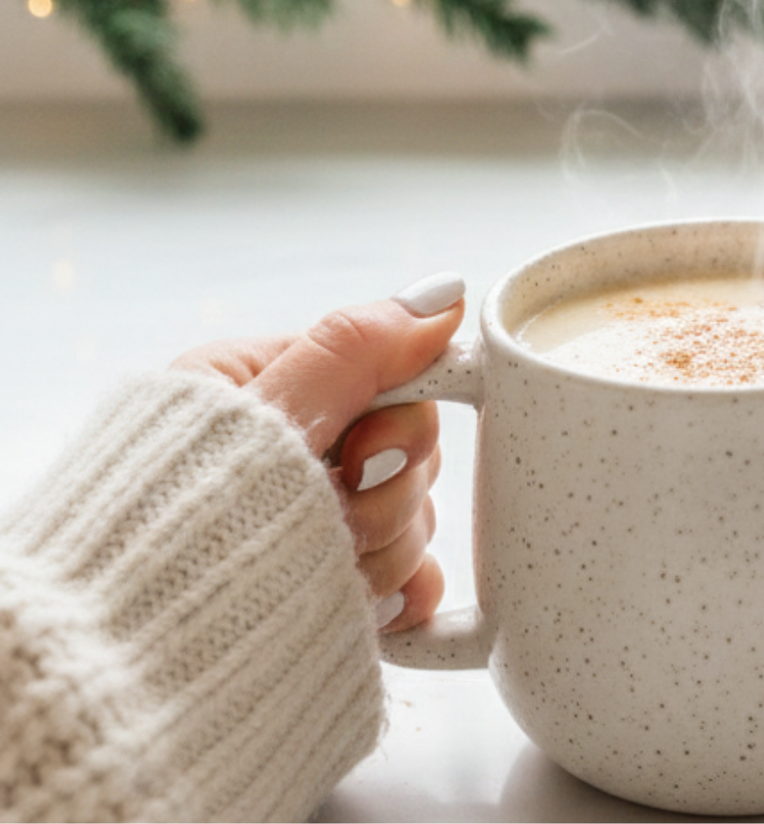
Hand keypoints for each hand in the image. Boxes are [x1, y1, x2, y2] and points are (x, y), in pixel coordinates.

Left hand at [170, 273, 466, 632]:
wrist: (131, 661)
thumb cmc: (170, 532)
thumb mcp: (261, 417)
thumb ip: (354, 350)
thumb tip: (439, 294)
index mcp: (263, 391)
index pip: (386, 378)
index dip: (398, 421)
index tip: (365, 456)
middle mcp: (290, 456)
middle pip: (409, 453)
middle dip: (386, 496)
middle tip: (336, 519)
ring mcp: (317, 528)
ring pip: (414, 520)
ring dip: (383, 552)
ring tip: (323, 571)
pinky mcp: (338, 590)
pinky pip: (415, 581)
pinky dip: (403, 594)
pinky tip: (369, 604)